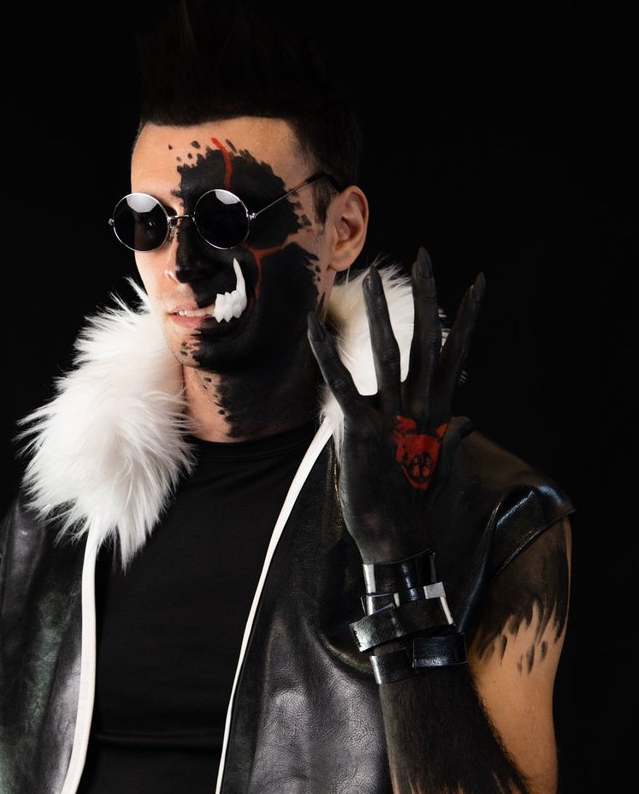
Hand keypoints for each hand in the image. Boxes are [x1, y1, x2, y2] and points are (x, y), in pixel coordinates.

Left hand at [308, 247, 482, 563]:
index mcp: (436, 411)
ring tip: (374, 277)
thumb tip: (467, 418)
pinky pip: (341, 383)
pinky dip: (325, 355)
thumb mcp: (436, 463)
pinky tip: (314, 327)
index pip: (455, 354)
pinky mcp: (360, 428)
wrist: (395, 536)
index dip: (466, 318)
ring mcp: (391, 417)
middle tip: (427, 256)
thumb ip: (451, 436)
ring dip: (381, 313)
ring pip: (387, 354)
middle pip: (426, 341)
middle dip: (427, 297)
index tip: (479, 283)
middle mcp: (419, 407)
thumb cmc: (412, 501)